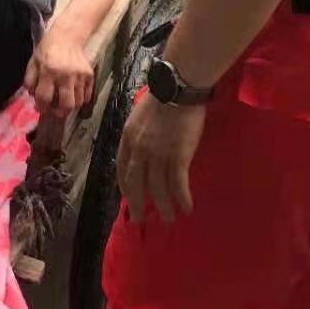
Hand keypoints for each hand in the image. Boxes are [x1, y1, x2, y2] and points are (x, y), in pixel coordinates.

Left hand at [24, 25, 93, 115]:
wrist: (67, 36)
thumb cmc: (47, 50)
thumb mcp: (33, 62)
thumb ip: (30, 80)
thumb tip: (33, 97)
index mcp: (48, 71)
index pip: (44, 97)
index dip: (41, 107)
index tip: (40, 108)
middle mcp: (65, 75)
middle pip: (66, 105)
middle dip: (59, 112)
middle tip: (54, 110)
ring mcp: (80, 76)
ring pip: (78, 102)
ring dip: (70, 106)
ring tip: (64, 102)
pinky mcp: (89, 75)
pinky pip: (87, 96)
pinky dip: (80, 99)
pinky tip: (73, 95)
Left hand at [116, 91, 206, 223]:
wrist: (177, 88)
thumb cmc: (161, 98)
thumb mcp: (139, 117)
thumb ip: (138, 135)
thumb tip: (141, 150)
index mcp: (128, 138)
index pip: (122, 169)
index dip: (125, 186)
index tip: (129, 198)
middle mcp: (140, 150)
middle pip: (136, 184)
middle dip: (137, 205)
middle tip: (140, 220)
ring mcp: (159, 155)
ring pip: (158, 189)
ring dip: (163, 207)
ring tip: (169, 219)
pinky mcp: (178, 157)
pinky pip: (178, 184)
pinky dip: (182, 198)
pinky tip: (187, 208)